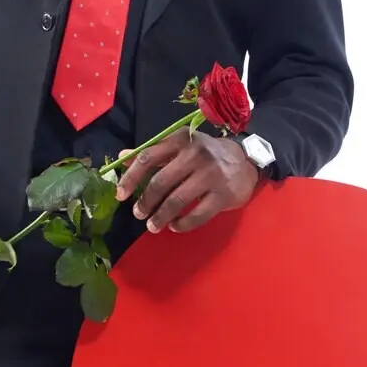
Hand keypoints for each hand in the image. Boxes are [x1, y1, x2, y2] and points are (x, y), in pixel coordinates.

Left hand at [114, 131, 258, 233]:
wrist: (246, 160)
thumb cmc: (206, 155)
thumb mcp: (181, 147)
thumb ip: (154, 153)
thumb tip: (122, 157)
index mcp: (180, 140)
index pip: (148, 157)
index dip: (131, 178)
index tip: (121, 195)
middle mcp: (196, 154)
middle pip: (161, 182)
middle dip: (146, 202)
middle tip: (139, 214)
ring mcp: (212, 174)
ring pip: (177, 201)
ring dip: (161, 217)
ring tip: (153, 226)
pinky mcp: (224, 194)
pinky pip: (197, 215)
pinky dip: (182, 224)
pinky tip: (175, 226)